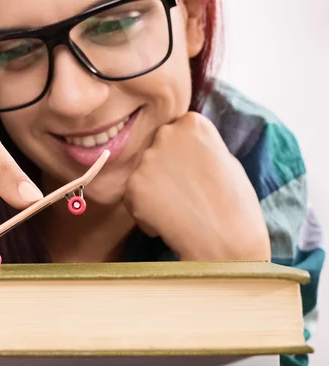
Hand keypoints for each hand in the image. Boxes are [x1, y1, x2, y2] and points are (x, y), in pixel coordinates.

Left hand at [124, 112, 270, 260]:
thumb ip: (197, 147)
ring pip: (142, 174)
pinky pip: (133, 198)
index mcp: (192, 123)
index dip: (181, 156)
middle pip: (154, 150)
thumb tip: (180, 146)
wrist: (227, 240)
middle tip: (184, 193)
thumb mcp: (224, 159)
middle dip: (163, 169)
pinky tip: (169, 222)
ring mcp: (146, 160)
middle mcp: (165, 134)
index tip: (193, 173)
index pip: (174, 132)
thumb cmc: (234, 203)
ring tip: (180, 209)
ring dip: (153, 191)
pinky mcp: (132, 186)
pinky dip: (145, 212)